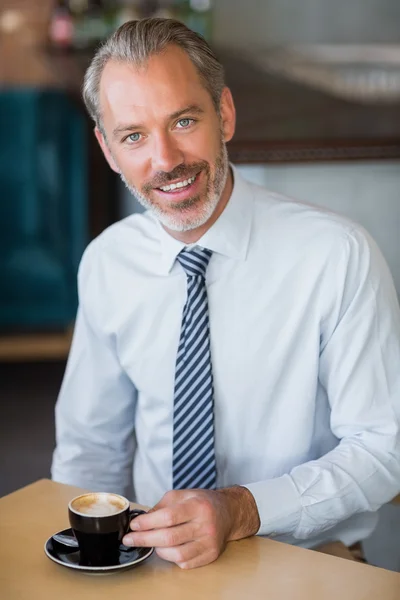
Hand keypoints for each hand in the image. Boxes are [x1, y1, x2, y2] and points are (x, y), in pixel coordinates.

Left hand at [122, 486, 259, 568]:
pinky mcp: (211, 555)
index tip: (134, 525)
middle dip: (145, 539)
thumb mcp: (182, 495)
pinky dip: (172, 558)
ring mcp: (209, 542)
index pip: (168, 517)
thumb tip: (142, 520)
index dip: (148, 523)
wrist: (228, 512)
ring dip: (158, 550)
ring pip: (176, 554)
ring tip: (152, 542)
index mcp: (197, 506)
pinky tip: (168, 549)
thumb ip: (162, 506)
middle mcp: (205, 525)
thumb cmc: (202, 502)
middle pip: (169, 537)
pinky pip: (185, 563)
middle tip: (130, 539)